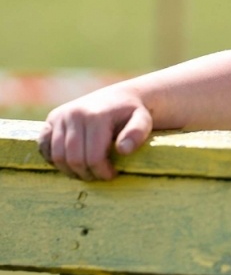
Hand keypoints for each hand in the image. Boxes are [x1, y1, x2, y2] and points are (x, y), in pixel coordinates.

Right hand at [38, 87, 153, 180]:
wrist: (117, 98)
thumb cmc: (131, 114)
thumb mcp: (142, 121)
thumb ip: (137, 134)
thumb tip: (123, 150)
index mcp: (96, 116)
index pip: (93, 157)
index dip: (102, 172)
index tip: (112, 175)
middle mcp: (74, 114)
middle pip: (74, 159)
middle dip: (87, 174)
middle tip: (99, 176)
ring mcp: (60, 116)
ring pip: (57, 156)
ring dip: (70, 170)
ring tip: (86, 172)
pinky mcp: (51, 119)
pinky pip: (43, 146)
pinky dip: (53, 158)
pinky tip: (70, 162)